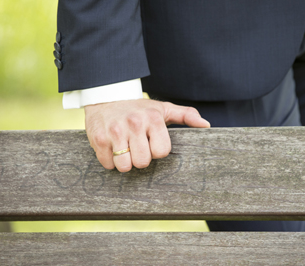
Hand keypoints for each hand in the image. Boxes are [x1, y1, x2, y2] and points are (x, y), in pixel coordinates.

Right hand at [84, 99, 209, 171]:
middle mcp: (135, 124)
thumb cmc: (138, 107)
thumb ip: (186, 115)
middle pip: (143, 162)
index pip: (161, 152)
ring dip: (125, 162)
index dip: (156, 151)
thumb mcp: (164, 108)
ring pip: (125, 166)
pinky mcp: (99, 138)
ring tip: (124, 148)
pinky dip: (110, 160)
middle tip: (136, 147)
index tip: (150, 143)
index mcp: (153, 119)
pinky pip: (108, 164)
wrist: (106, 95)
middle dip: (140, 159)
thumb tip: (206, 125)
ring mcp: (115, 131)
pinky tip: (112, 147)